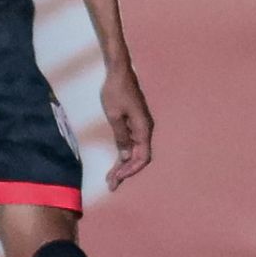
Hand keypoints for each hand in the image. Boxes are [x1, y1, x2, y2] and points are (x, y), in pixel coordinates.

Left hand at [100, 65, 152, 190]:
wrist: (118, 72)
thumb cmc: (115, 92)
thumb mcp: (114, 115)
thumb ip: (121, 136)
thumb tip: (125, 156)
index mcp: (143, 128)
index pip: (142, 157)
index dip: (131, 170)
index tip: (117, 178)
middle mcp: (145, 129)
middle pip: (138, 157)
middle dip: (125, 172)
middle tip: (110, 185)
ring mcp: (139, 127)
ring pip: (134, 152)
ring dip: (123, 165)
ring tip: (110, 179)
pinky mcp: (133, 123)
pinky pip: (131, 143)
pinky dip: (123, 154)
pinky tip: (115, 163)